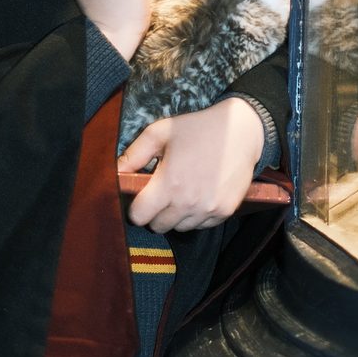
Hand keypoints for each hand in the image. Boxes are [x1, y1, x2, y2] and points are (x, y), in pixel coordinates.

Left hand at [119, 101, 264, 232]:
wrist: (242, 130)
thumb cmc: (198, 128)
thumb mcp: (161, 131)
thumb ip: (135, 154)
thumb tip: (115, 172)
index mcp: (169, 184)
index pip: (139, 217)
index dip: (137, 206)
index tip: (143, 195)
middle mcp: (188, 202)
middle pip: (158, 226)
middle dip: (156, 211)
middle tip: (164, 191)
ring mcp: (208, 209)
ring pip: (180, 228)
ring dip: (177, 215)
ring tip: (184, 190)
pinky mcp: (225, 212)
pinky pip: (201, 225)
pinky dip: (196, 215)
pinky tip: (200, 193)